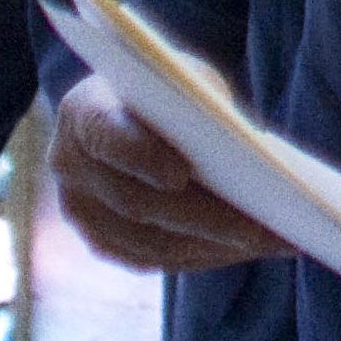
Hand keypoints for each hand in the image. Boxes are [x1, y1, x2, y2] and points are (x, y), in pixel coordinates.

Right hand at [49, 77, 279, 271]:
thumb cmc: (169, 91)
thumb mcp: (185, 82)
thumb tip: (251, 160)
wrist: (134, 112)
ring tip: (270, 243)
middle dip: (204, 218)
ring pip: (150, 242)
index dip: (140, 156)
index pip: (106, 136)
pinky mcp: (101, 241)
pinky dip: (203, 256)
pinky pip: (154, 259)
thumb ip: (201, 109)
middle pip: (137, 202)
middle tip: (261, 227)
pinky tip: (246, 249)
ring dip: (213, 246)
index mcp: (83, 110)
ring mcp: (80, 210)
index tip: (180, 174)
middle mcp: (69, 164)